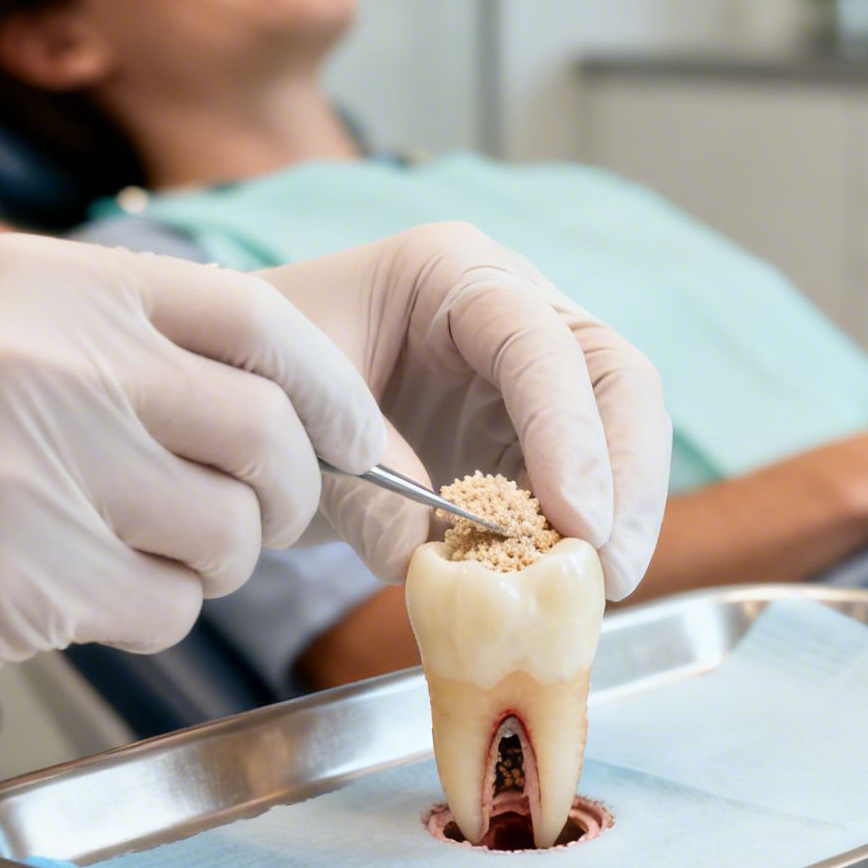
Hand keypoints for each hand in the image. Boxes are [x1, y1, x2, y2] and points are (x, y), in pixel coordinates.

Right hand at [0, 234, 386, 736]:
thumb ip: (128, 348)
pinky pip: (162, 609)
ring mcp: (30, 470)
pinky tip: (76, 598)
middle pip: (267, 438)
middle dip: (288, 499)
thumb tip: (292, 410)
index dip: (331, 393)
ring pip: (226, 536)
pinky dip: (148, 616)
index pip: (259, 321)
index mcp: (52, 286)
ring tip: (131, 555)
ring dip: (209, 564)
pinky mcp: (13, 577)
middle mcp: (49, 363)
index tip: (356, 442)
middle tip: (255, 524)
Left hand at [257, 223, 670, 599]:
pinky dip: (577, 541)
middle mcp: (513, 315)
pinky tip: (565, 592)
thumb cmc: (257, 369)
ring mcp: (528, 381)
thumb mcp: (290, 411)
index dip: (570, 432)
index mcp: (454, 274)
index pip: (540, 341)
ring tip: (596, 591)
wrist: (241, 394)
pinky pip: (577, 489)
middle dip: (625, 476)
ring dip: (620, 516)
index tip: (576, 520)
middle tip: (608, 569)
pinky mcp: (525, 443)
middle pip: (615, 380)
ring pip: (617, 435)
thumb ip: (357, 487)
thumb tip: (422, 562)